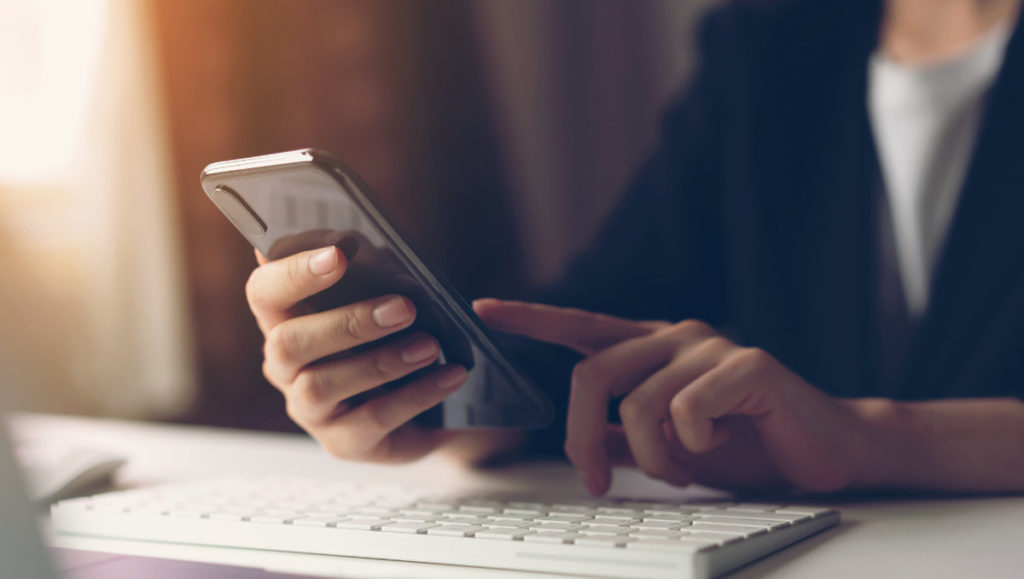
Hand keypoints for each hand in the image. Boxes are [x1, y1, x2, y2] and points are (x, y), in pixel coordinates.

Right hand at [247, 245, 467, 462]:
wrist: (432, 399)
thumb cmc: (396, 333)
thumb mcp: (385, 293)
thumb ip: (370, 268)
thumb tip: (358, 241)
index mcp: (284, 319)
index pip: (264, 292)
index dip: (293, 273)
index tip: (338, 254)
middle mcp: (285, 366)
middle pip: (288, 343)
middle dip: (347, 322)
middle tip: (403, 307)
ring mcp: (309, 409)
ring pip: (323, 385)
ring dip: (382, 361)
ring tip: (430, 345)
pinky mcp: (342, 442)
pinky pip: (372, 419)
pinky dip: (416, 394)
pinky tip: (449, 375)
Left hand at [474, 299, 872, 494]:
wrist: (822, 452)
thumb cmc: (745, 445)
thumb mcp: (668, 446)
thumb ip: (624, 434)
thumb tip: (583, 438)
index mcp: (651, 349)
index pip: (581, 326)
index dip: (531, 318)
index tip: (483, 309)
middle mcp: (675, 337)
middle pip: (592, 376)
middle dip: (582, 438)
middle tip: (599, 481)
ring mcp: (710, 347)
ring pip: (638, 403)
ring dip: (651, 456)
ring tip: (680, 468)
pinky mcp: (748, 365)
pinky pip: (688, 408)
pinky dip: (693, 445)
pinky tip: (719, 444)